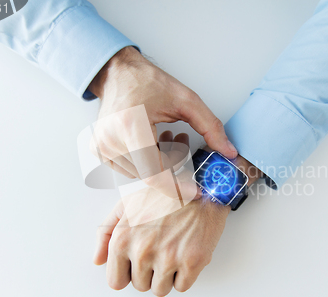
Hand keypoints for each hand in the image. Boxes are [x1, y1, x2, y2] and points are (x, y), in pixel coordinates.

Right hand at [88, 46, 236, 199]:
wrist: (119, 74)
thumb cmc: (148, 83)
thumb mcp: (186, 101)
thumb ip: (211, 127)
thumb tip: (228, 151)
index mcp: (131, 126)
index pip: (154, 174)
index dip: (176, 187)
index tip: (193, 190)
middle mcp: (111, 139)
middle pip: (151, 174)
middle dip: (171, 164)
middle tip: (179, 141)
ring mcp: (102, 147)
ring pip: (141, 174)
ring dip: (158, 163)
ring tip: (162, 137)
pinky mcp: (98, 151)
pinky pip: (129, 169)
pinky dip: (144, 161)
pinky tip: (148, 142)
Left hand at [93, 187, 229, 296]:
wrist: (204, 189)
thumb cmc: (166, 195)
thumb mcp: (127, 204)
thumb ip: (106, 232)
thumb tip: (98, 260)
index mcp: (122, 239)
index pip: (116, 281)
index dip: (128, 273)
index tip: (137, 263)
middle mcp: (142, 250)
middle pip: (140, 286)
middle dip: (149, 272)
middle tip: (160, 250)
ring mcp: (168, 258)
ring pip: (160, 290)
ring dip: (167, 276)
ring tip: (172, 251)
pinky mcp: (192, 262)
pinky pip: (182, 287)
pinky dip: (185, 275)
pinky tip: (185, 254)